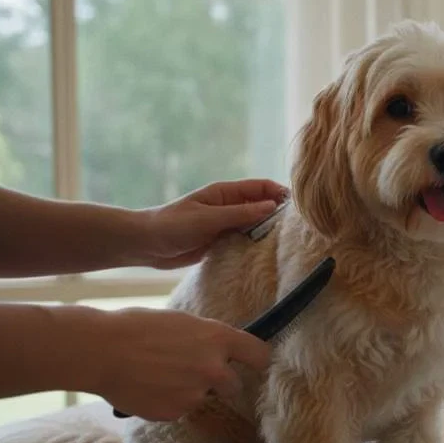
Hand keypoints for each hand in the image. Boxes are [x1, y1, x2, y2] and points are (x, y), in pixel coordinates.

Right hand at [89, 307, 271, 420]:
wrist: (101, 351)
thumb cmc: (137, 327)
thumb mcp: (182, 322)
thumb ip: (207, 339)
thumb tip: (219, 349)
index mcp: (219, 339)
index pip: (260, 355)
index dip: (259, 360)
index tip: (257, 364)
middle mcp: (214, 370)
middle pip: (235, 385)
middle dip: (220, 382)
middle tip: (194, 372)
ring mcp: (195, 395)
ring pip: (202, 397)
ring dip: (189, 391)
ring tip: (159, 375)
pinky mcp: (174, 413)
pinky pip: (178, 409)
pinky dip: (167, 402)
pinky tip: (148, 387)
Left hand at [141, 179, 288, 269]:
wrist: (146, 245)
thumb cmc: (173, 225)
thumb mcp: (208, 219)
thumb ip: (239, 213)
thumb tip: (271, 206)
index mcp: (225, 193)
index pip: (260, 187)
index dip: (280, 193)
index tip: (297, 207)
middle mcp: (228, 206)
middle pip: (261, 206)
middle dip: (278, 215)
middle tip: (297, 229)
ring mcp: (225, 224)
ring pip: (255, 226)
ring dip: (267, 233)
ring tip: (286, 244)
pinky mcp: (221, 242)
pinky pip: (244, 241)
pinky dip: (255, 246)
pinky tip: (266, 255)